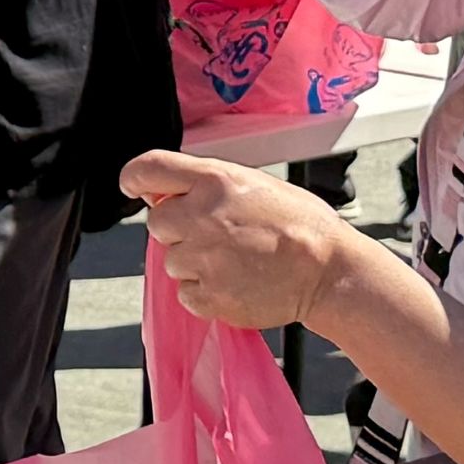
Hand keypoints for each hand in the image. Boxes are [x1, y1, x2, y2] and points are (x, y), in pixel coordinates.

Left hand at [119, 149, 354, 332]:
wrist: (329, 271)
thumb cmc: (300, 224)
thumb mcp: (255, 183)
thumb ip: (209, 184)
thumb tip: (169, 191)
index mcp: (214, 180)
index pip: (149, 169)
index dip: (135, 178)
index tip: (134, 185)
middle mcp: (202, 216)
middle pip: (156, 222)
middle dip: (177, 229)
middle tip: (213, 234)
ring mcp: (204, 258)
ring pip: (171, 260)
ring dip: (193, 262)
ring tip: (234, 260)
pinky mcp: (209, 295)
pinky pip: (185, 293)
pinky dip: (204, 292)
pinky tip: (235, 281)